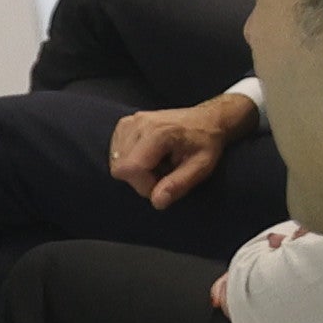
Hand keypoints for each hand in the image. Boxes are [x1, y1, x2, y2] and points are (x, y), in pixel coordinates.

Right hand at [108, 97, 246, 205]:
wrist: (207, 119)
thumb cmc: (206, 143)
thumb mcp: (201, 167)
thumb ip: (178, 184)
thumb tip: (157, 202)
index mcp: (158, 132)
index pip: (130, 168)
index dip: (143, 185)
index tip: (164, 185)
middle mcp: (139, 123)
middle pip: (120, 167)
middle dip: (139, 180)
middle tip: (162, 175)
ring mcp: (131, 121)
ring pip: (116, 160)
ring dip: (134, 170)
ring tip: (157, 164)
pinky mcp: (125, 123)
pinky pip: (116, 151)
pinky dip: (129, 160)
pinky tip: (147, 157)